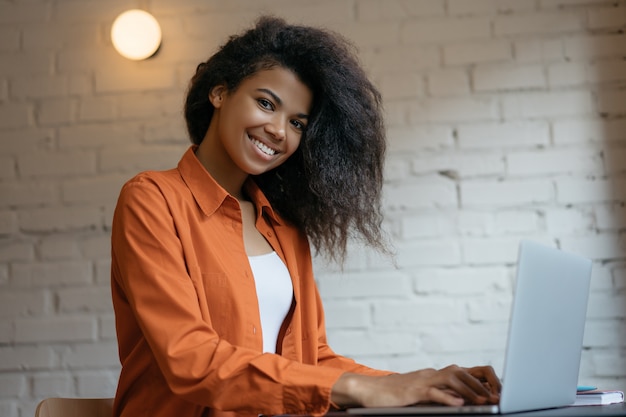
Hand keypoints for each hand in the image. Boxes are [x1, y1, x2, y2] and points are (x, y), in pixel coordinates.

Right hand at [331, 365, 500, 407]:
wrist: (369, 390)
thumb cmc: (395, 394)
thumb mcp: (422, 393)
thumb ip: (440, 393)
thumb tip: (461, 399)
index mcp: (435, 374)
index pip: (465, 371)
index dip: (482, 379)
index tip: (497, 391)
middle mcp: (431, 374)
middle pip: (462, 372)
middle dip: (482, 383)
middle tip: (498, 396)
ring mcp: (422, 380)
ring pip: (451, 378)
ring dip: (469, 389)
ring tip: (484, 400)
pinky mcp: (413, 391)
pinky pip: (432, 392)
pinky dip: (446, 397)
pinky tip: (457, 404)